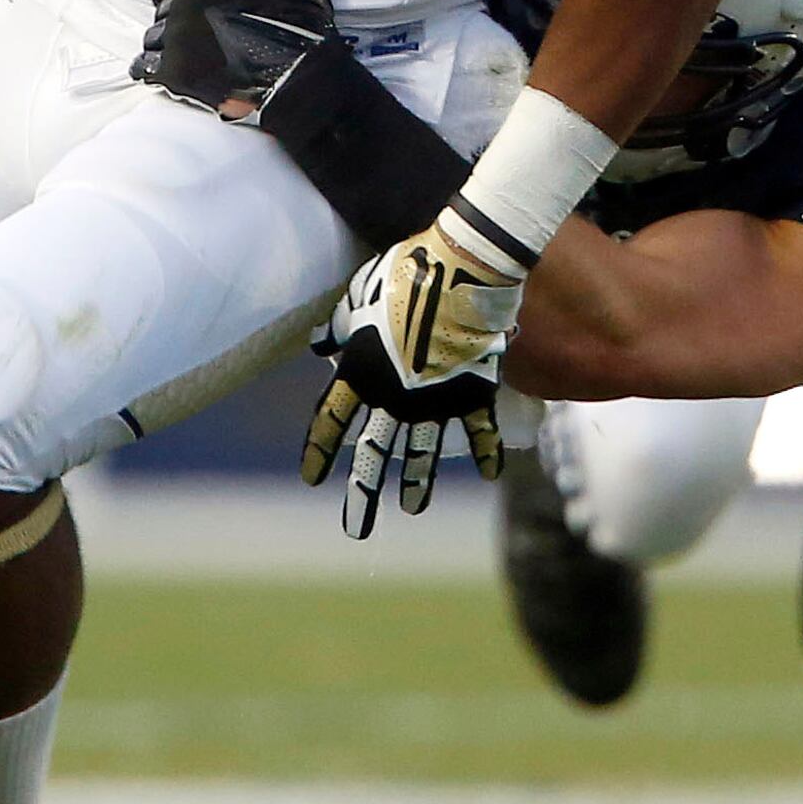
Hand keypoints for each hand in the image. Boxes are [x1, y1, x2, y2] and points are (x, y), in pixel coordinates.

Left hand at [137, 0, 335, 117]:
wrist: (301, 79)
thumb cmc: (301, 28)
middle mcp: (188, 1)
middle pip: (163, 10)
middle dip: (174, 22)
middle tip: (192, 38)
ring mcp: (178, 37)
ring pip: (153, 39)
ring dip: (165, 48)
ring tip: (185, 61)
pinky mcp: (173, 71)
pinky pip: (144, 67)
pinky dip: (150, 71)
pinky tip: (160, 77)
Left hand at [301, 224, 522, 535]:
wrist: (460, 275)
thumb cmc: (403, 276)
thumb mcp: (358, 296)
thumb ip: (339, 326)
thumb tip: (318, 344)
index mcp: (360, 373)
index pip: (331, 420)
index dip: (319, 449)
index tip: (312, 479)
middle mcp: (393, 396)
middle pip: (372, 453)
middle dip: (363, 493)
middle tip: (355, 528)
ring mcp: (434, 400)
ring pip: (422, 453)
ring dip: (415, 484)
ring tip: (411, 509)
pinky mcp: (472, 394)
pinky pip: (480, 432)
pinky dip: (486, 452)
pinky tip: (490, 475)